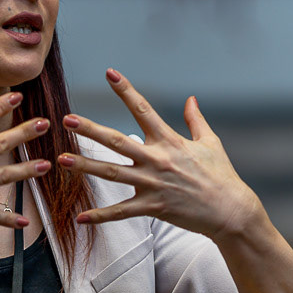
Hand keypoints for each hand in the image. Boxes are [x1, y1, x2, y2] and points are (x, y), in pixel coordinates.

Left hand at [59, 69, 263, 238]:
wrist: (230, 210)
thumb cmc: (222, 175)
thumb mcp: (210, 143)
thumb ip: (196, 120)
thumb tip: (191, 99)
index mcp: (170, 141)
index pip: (143, 109)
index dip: (125, 90)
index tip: (110, 74)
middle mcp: (157, 160)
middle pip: (117, 141)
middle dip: (90, 130)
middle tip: (67, 120)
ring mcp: (153, 184)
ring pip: (112, 174)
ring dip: (85, 167)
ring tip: (61, 160)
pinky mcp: (153, 207)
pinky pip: (121, 212)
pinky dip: (101, 216)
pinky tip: (80, 218)